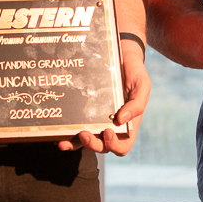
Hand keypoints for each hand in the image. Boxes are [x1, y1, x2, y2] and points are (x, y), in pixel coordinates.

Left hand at [64, 39, 148, 155]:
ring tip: (65, 142)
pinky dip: (68, 137)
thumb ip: (137, 104)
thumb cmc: (135, 72)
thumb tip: (121, 120)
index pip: (123, 145)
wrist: (122, 56)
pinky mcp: (85, 113)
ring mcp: (97, 120)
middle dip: (93, 144)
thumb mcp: (142, 85)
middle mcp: (112, 126)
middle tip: (85, 133)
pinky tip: (60, 137)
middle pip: (102, 146)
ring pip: (87, 141)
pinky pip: (76, 128)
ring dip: (76, 144)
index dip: (115, 145)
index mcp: (128, 124)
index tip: (108, 131)